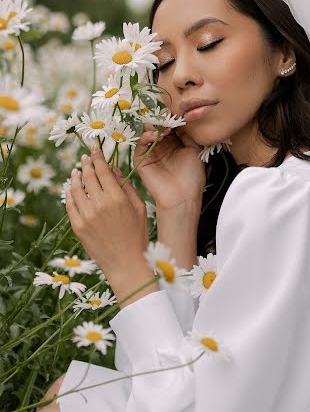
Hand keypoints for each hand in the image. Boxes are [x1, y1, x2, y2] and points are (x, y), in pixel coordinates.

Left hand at [66, 146, 149, 283]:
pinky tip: (72, 188)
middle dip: (86, 163)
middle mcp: (99, 204)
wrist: (126, 263)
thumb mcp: (139, 207)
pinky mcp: (77, 227)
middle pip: (87, 176)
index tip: (94, 148)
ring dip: (76, 176)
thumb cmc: (138, 235)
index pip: (102, 170)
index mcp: (116, 197)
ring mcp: (86, 216)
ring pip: (76, 188)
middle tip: (85, 156)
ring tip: (77, 170)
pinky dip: (69, 193)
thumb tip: (113, 168)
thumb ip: (126, 186)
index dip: (97, 156)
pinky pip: (69, 204)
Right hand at [132, 124, 205, 211]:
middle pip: (157, 127)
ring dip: (156, 128)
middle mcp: (161, 147)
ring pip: (147, 133)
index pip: (169, 126)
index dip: (172, 118)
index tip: (177, 112)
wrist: (183, 197)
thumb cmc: (191, 177)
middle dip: (162, 121)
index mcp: (173, 144)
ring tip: (166, 129)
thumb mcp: (194, 150)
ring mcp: (150, 153)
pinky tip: (158, 135)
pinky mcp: (141, 160)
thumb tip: (183, 119)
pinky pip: (140, 144)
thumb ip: (188, 134)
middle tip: (169, 117)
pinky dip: (147, 136)